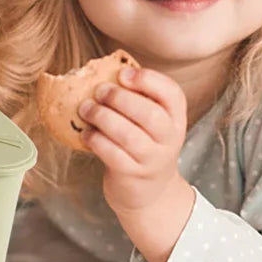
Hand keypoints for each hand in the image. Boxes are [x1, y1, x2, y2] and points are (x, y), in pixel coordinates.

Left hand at [77, 66, 187, 215]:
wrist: (150, 191)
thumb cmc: (144, 143)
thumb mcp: (150, 120)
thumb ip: (135, 97)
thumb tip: (101, 71)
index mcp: (176, 116)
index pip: (172, 93)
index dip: (148, 80)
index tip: (123, 73)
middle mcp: (170, 137)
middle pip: (150, 114)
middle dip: (120, 98)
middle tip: (99, 90)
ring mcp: (153, 158)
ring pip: (129, 136)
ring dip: (103, 118)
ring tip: (85, 108)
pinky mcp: (133, 175)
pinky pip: (114, 155)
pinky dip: (97, 141)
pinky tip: (86, 132)